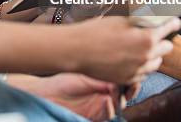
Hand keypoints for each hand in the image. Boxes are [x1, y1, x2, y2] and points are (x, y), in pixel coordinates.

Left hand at [9, 73, 137, 121]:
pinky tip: (107, 99)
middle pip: (127, 90)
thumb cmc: (62, 79)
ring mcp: (102, 104)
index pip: (124, 77)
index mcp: (104, 79)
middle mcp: (106, 92)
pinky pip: (109, 113)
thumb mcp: (85, 72)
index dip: (130, 74)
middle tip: (129, 82)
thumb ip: (101, 70)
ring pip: (120, 103)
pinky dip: (110, 107)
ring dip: (121, 97)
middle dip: (131, 86)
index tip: (132, 69)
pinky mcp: (96, 115)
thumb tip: (117, 65)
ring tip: (115, 89)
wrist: (48, 93)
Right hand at [69, 16, 179, 84]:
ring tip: (139, 47)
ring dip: (152, 54)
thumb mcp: (120, 20)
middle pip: (167, 48)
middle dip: (162, 40)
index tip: (174, 22)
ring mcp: (138, 70)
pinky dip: (140, 66)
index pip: (169, 29)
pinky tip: (130, 58)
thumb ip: (139, 21)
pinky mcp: (128, 79)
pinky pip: (143, 73)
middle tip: (153, 34)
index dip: (172, 23)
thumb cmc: (95, 32)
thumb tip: (149, 18)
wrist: (77, 50)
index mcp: (147, 38)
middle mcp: (146, 56)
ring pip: (156, 63)